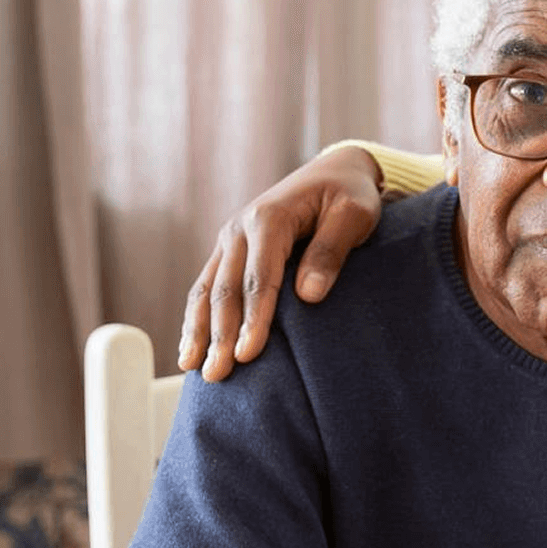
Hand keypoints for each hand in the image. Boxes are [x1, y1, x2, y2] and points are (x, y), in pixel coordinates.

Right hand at [178, 146, 384, 379]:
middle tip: (218, 375)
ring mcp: (230, 239)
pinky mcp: (229, 250)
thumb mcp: (354, 215)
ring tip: (192, 369)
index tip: (248, 355)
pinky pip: (206, 286)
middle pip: (225, 289)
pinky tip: (191, 346)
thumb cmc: (350, 196)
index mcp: (269, 218)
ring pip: (206, 290)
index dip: (253, 318)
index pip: (259, 278)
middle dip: (219, 335)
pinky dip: (196, 317)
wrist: (334, 172)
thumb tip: (309, 296)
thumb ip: (331, 250)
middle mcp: (239, 228)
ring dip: (199, 331)